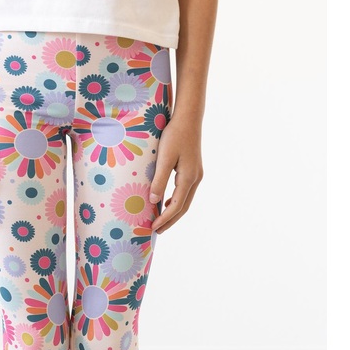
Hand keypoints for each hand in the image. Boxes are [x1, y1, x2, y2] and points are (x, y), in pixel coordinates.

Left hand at [149, 116, 203, 233]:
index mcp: (188, 178)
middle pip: (183, 207)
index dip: (164, 218)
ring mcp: (196, 174)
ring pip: (185, 200)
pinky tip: (167, 202)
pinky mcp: (194, 169)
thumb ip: (159, 180)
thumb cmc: (174, 135)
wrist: (188, 118)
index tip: (152, 227)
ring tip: (161, 221)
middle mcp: (196, 179)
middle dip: (170, 221)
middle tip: (157, 231)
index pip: (176, 206)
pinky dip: (176, 201)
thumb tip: (153, 201)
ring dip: (173, 212)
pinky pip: (185, 192)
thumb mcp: (164, 158)